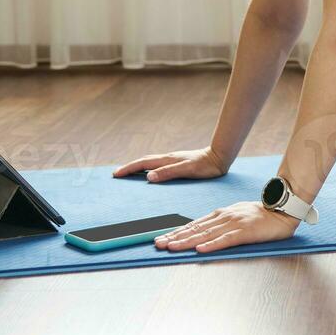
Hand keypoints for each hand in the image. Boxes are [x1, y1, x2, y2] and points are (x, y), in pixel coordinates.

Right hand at [112, 145, 228, 182]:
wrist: (219, 157)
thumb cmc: (205, 166)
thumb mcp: (187, 171)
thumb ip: (168, 173)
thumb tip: (148, 177)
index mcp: (167, 160)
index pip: (143, 164)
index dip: (129, 168)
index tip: (116, 174)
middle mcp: (168, 158)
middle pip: (144, 161)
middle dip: (129, 167)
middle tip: (117, 174)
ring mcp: (173, 159)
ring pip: (151, 162)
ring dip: (138, 166)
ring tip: (129, 172)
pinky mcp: (179, 162)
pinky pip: (158, 164)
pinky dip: (149, 167)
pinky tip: (151, 172)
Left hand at [154, 200, 299, 253]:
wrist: (282, 210)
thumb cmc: (260, 216)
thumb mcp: (236, 215)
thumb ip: (220, 223)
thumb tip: (203, 233)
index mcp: (221, 214)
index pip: (194, 224)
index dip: (177, 231)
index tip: (161, 238)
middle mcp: (223, 217)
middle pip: (195, 228)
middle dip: (175, 237)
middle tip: (158, 244)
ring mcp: (234, 224)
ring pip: (205, 234)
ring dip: (187, 241)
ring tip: (171, 247)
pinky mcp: (245, 232)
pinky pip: (226, 240)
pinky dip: (212, 245)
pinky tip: (200, 249)